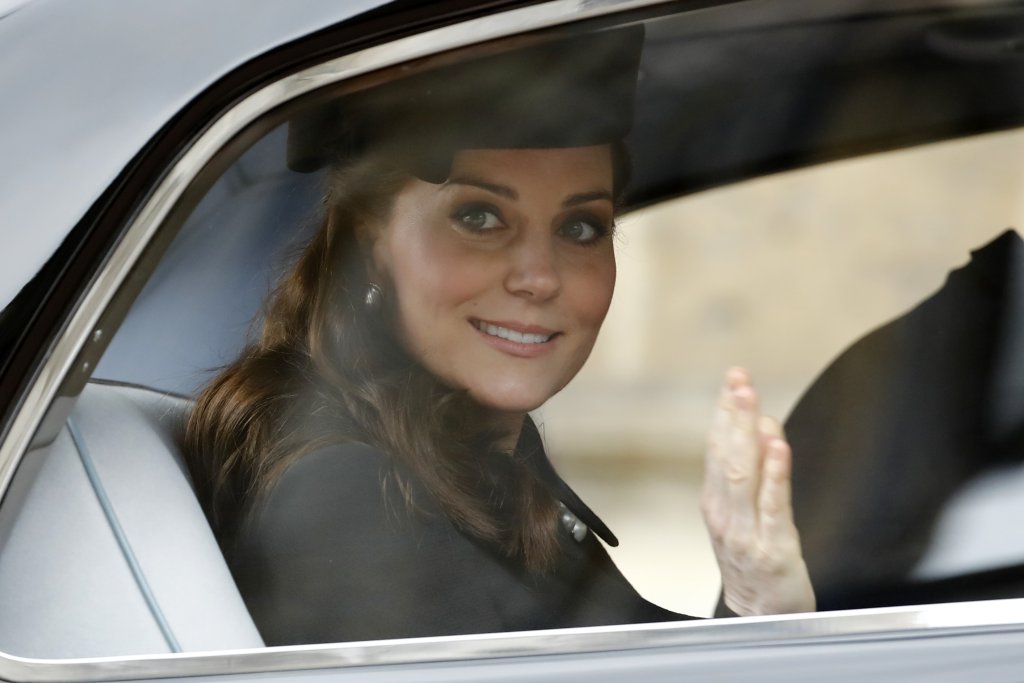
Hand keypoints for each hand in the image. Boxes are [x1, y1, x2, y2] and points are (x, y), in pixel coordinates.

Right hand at [701, 367, 815, 615]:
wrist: (761, 617)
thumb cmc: (754, 564)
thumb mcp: (744, 514)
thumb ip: (752, 471)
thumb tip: (760, 424)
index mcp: (715, 503)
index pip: (716, 447)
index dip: (724, 411)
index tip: (733, 379)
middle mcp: (724, 514)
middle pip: (727, 455)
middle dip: (733, 414)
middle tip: (739, 379)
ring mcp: (746, 531)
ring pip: (744, 475)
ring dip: (747, 434)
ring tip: (753, 403)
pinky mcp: (774, 547)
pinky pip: (773, 506)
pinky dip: (774, 474)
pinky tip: (777, 447)